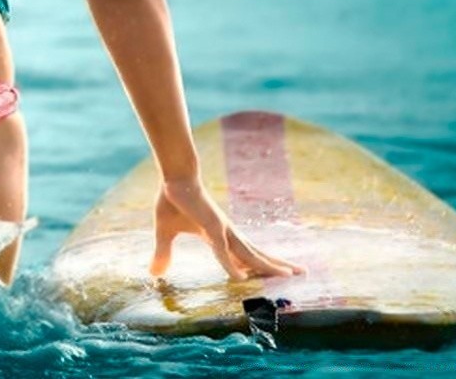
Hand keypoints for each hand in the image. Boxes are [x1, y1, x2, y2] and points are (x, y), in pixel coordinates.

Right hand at [151, 176, 304, 280]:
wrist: (173, 178)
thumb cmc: (172, 201)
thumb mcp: (165, 233)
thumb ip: (164, 253)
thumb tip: (154, 274)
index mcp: (218, 236)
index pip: (243, 254)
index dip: (257, 265)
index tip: (272, 274)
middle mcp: (226, 234)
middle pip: (256, 254)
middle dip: (277, 265)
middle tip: (301, 272)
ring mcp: (222, 231)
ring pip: (249, 255)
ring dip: (269, 266)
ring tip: (291, 274)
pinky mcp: (212, 228)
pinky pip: (223, 253)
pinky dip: (231, 266)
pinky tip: (240, 278)